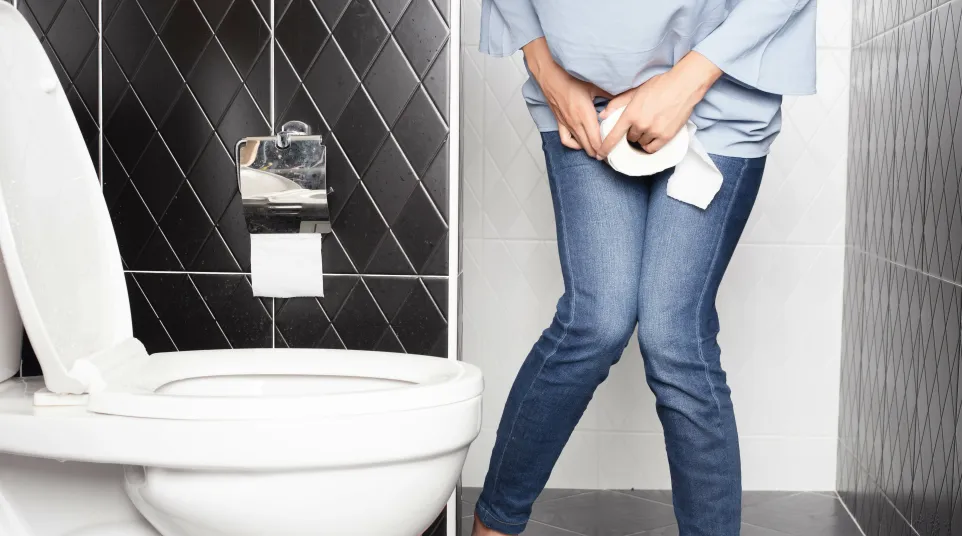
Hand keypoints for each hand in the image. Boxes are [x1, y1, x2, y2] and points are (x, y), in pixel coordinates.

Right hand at [524, 38, 611, 157]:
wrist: (550, 74)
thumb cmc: (570, 77)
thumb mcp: (594, 85)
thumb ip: (610, 94)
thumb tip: (624, 99)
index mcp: (585, 115)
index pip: (596, 140)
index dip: (605, 149)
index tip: (613, 152)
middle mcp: (575, 122)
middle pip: (588, 146)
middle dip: (599, 153)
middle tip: (609, 154)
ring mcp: (566, 124)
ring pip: (579, 145)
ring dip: (588, 150)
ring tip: (597, 151)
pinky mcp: (559, 122)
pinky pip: (566, 140)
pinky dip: (574, 144)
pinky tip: (580, 143)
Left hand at [598, 52, 721, 156]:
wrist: (684, 85)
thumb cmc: (659, 86)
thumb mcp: (635, 91)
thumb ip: (617, 103)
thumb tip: (603, 115)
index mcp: (631, 113)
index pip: (614, 135)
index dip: (606, 147)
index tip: (600, 155)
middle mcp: (641, 125)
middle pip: (629, 138)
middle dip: (631, 132)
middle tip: (639, 122)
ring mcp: (654, 131)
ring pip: (641, 143)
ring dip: (641, 138)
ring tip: (649, 125)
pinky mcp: (667, 136)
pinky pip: (652, 148)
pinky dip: (650, 145)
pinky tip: (652, 137)